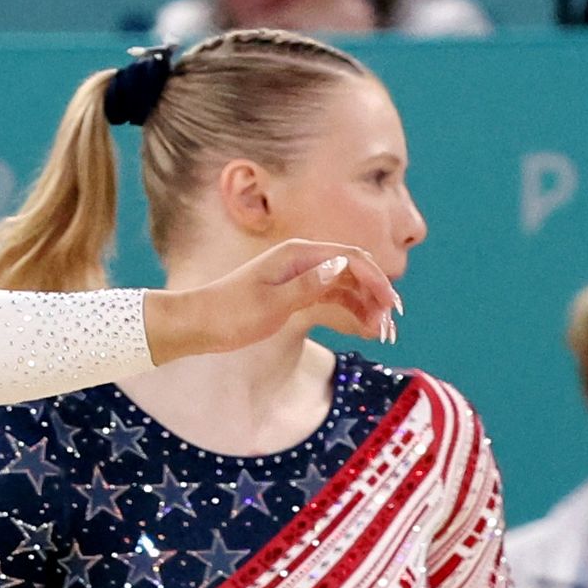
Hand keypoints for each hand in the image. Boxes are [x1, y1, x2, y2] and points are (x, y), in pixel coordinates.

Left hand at [145, 235, 400, 358]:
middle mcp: (302, 259)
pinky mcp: (296, 293)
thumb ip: (307, 286)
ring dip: (366, 305)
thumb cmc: (229, 314)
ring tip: (380, 332)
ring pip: (346, 285)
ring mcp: (300, 275)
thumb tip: (340, 266)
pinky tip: (364, 329)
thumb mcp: (269, 304)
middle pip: (354, 269)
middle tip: (390, 325)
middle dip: (377, 294)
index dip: (377, 279)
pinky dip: (350, 310)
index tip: (390, 307)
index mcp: (298, 254)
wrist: (196, 324)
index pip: (351, 257)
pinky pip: (332, 297)